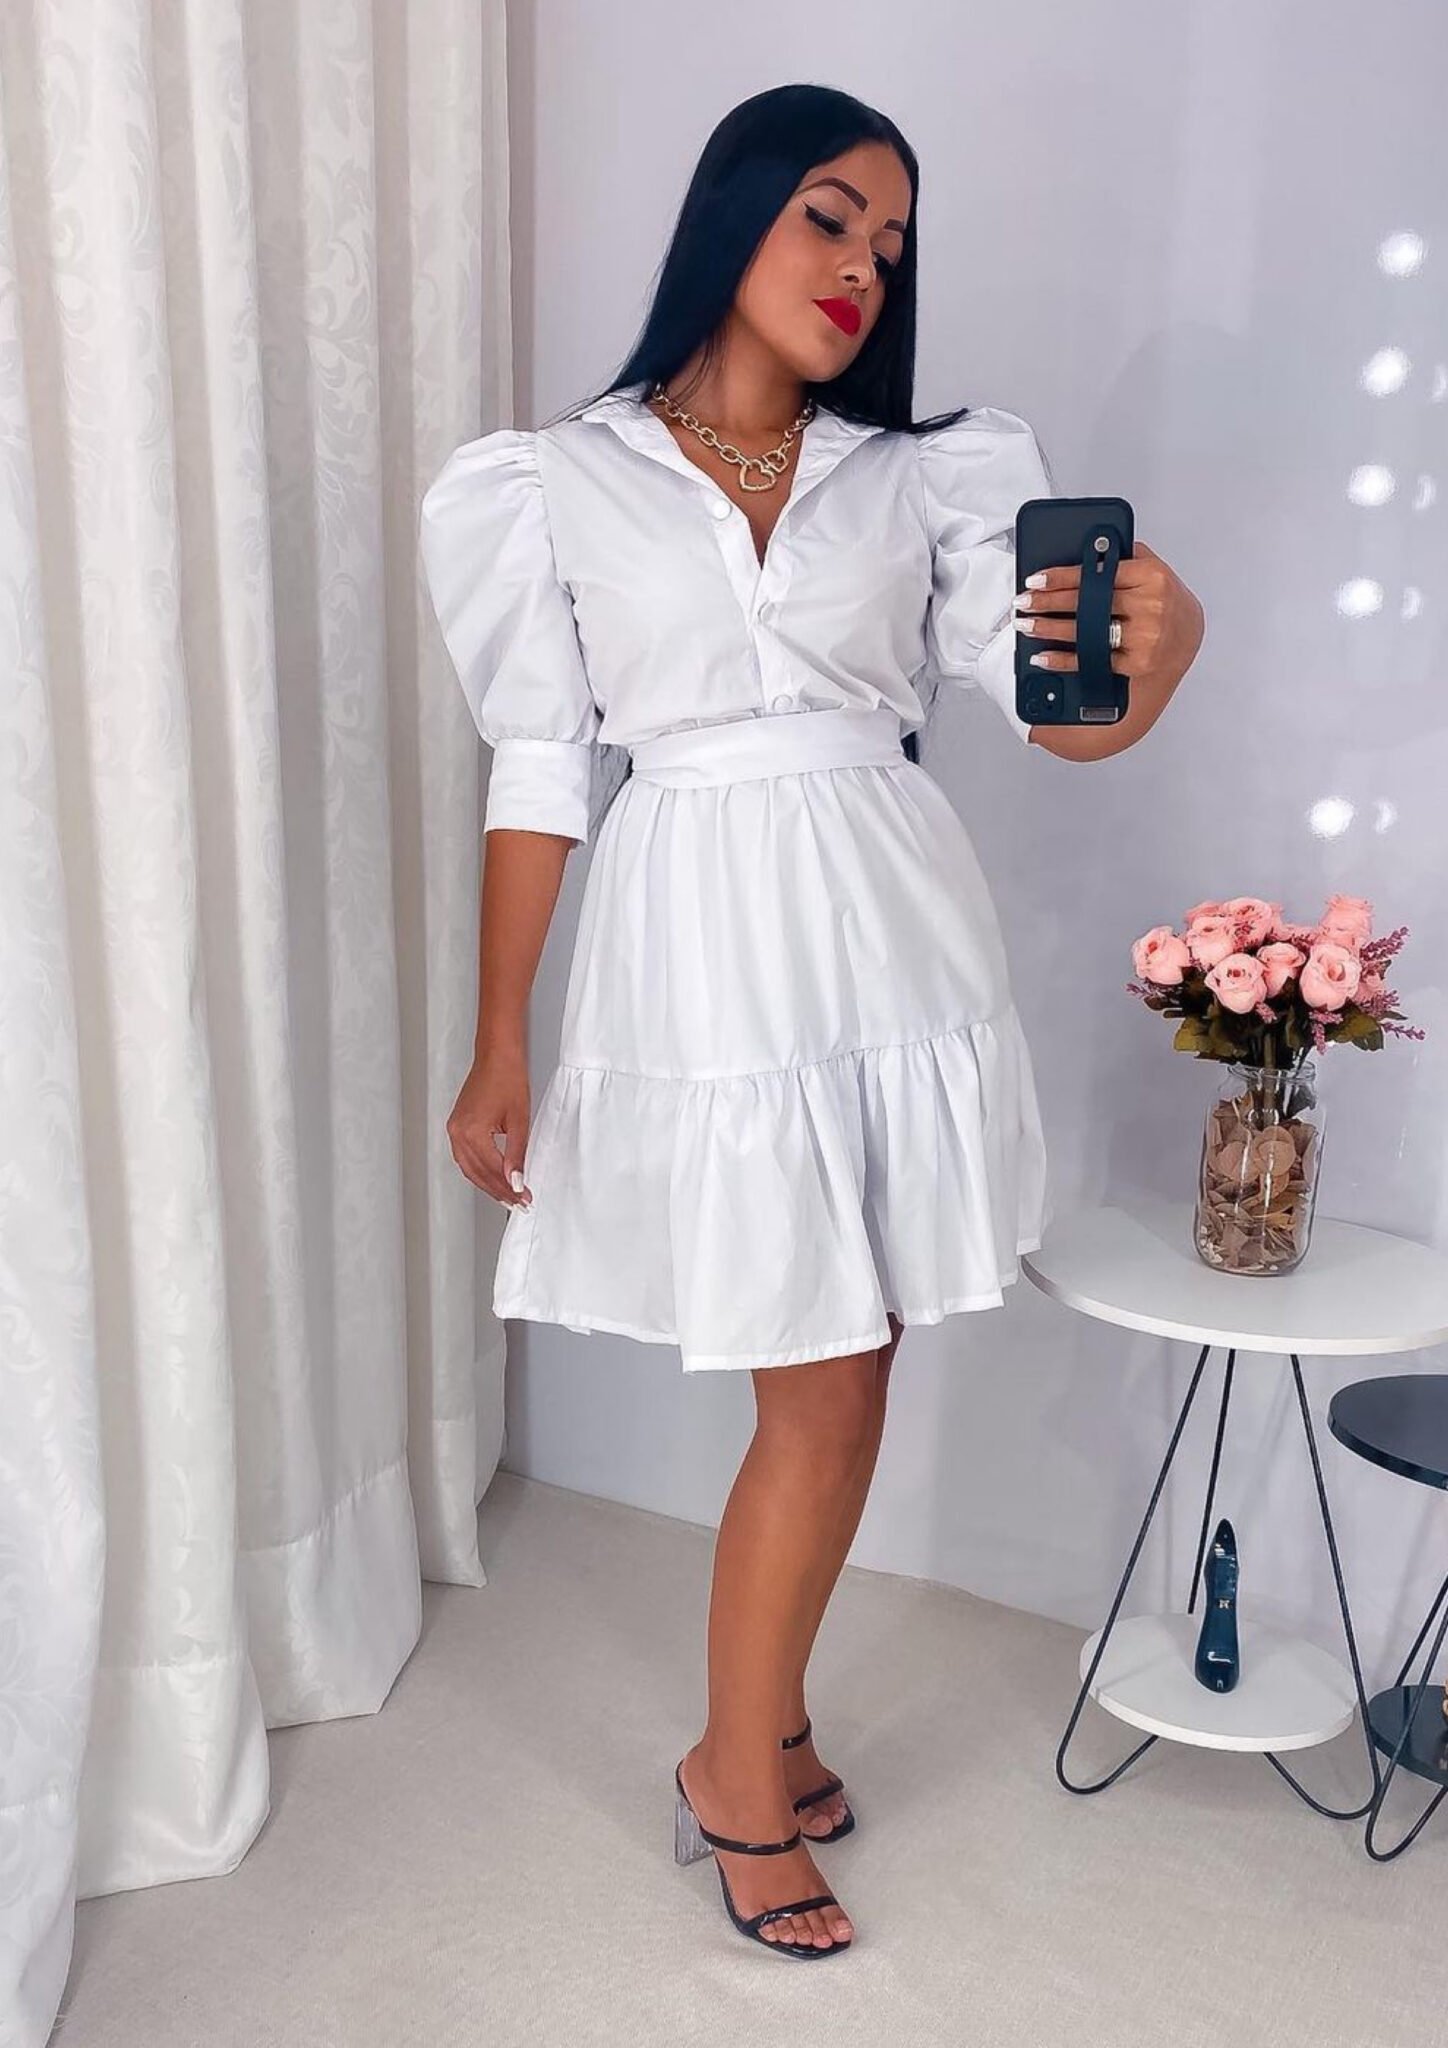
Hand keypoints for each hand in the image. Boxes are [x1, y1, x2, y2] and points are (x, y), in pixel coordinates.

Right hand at [447, 1051, 532, 1208]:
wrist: (497, 1055)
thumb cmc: (508, 1078)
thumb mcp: (519, 1121)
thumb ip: (517, 1154)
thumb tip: (516, 1180)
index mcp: (471, 1132)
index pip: (492, 1170)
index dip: (510, 1187)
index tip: (524, 1197)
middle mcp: (457, 1132)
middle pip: (477, 1173)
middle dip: (498, 1191)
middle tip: (518, 1204)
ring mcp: (454, 1128)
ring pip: (469, 1168)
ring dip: (487, 1184)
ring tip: (507, 1197)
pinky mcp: (457, 1125)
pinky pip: (465, 1156)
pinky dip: (478, 1170)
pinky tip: (491, 1177)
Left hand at [1013, 539, 1202, 684]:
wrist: (1187, 637)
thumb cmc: (1164, 599)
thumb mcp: (1153, 570)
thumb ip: (1126, 557)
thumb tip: (1089, 545)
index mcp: (1151, 576)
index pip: (1097, 573)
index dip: (1062, 577)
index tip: (1036, 579)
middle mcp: (1150, 606)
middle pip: (1087, 603)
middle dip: (1048, 602)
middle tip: (1023, 602)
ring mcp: (1144, 637)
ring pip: (1085, 633)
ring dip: (1049, 630)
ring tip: (1026, 625)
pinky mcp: (1137, 663)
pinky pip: (1092, 661)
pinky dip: (1064, 660)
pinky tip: (1044, 656)